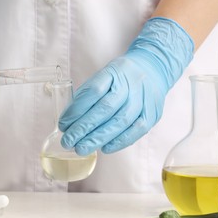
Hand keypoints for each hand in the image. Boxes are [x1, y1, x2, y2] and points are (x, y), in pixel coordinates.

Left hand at [59, 17, 193, 154]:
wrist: (154, 69)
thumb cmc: (121, 77)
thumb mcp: (103, 77)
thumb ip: (87, 96)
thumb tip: (68, 122)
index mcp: (114, 72)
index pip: (93, 91)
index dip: (77, 110)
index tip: (63, 124)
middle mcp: (130, 85)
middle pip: (105, 109)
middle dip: (83, 128)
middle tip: (68, 141)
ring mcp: (143, 99)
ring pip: (120, 122)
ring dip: (98, 138)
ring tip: (82, 148)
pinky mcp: (152, 113)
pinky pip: (136, 130)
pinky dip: (119, 141)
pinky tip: (105, 148)